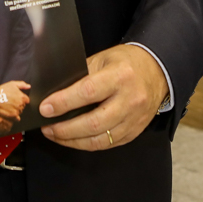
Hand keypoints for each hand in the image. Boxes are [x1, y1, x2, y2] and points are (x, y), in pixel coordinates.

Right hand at [0, 80, 30, 120]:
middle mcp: (21, 104)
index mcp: (23, 97)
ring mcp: (17, 110)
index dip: (22, 99)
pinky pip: (17, 118)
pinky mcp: (13, 115)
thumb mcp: (13, 84)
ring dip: (17, 110)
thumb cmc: (3, 90)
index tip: (17, 98)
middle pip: (23, 106)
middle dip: (19, 104)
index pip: (27, 100)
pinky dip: (15, 116)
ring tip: (10, 106)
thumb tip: (29, 86)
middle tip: (12, 102)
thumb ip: (22, 85)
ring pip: (20, 111)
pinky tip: (10, 112)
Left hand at [39, 44, 167, 150]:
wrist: (157, 71)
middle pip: (93, 122)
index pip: (88, 92)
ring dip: (73, 141)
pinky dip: (88, 144)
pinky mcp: (135, 131)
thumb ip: (81, 75)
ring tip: (55, 135)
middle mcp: (129, 100)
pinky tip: (74, 139)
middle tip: (47, 127)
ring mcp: (134, 119)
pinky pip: (108, 144)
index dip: (64, 102)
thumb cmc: (126, 62)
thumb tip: (55, 93)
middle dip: (65, 129)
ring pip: (100, 139)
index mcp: (120, 76)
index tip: (45, 108)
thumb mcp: (102, 58)